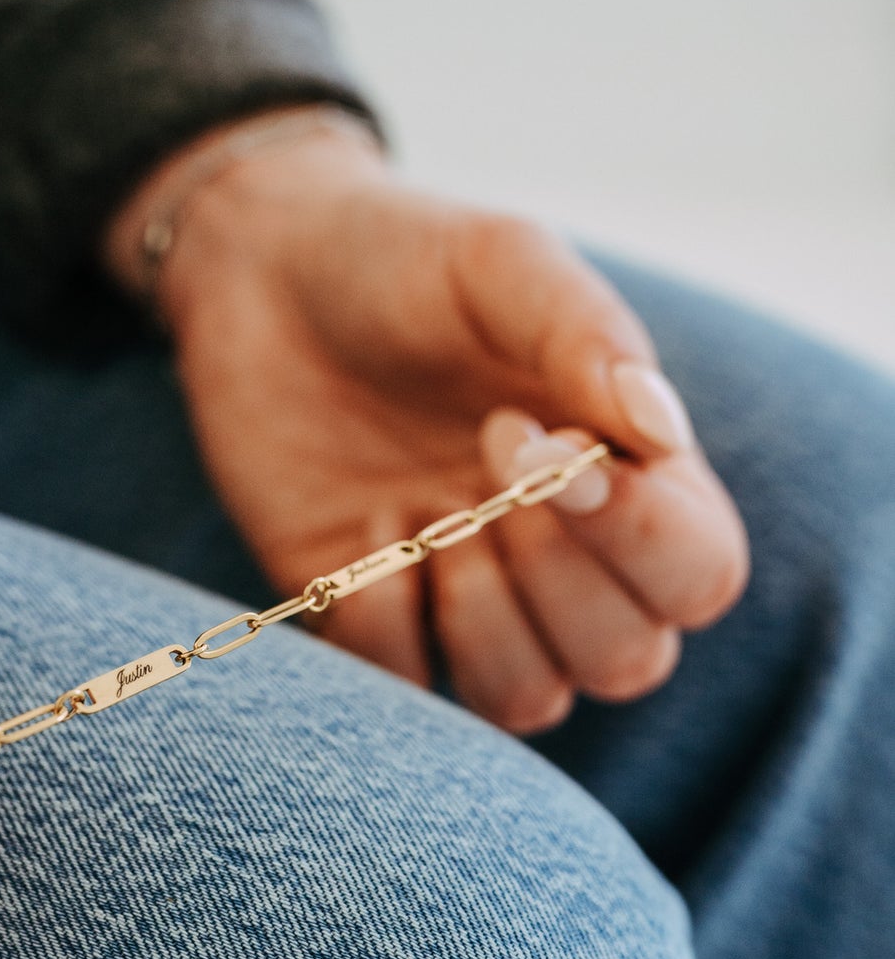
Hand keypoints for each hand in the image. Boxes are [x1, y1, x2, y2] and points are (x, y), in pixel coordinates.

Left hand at [104, 120, 748, 730]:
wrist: (259, 268)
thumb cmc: (402, 258)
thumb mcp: (501, 265)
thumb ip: (586, 336)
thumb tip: (659, 432)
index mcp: (625, 469)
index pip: (698, 573)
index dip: (641, 538)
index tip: (544, 443)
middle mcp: (559, 550)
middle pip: (627, 661)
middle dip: (559, 579)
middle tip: (483, 454)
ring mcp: (463, 592)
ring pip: (528, 700)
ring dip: (482, 616)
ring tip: (428, 509)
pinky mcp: (367, 611)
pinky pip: (404, 683)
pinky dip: (383, 619)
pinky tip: (362, 529)